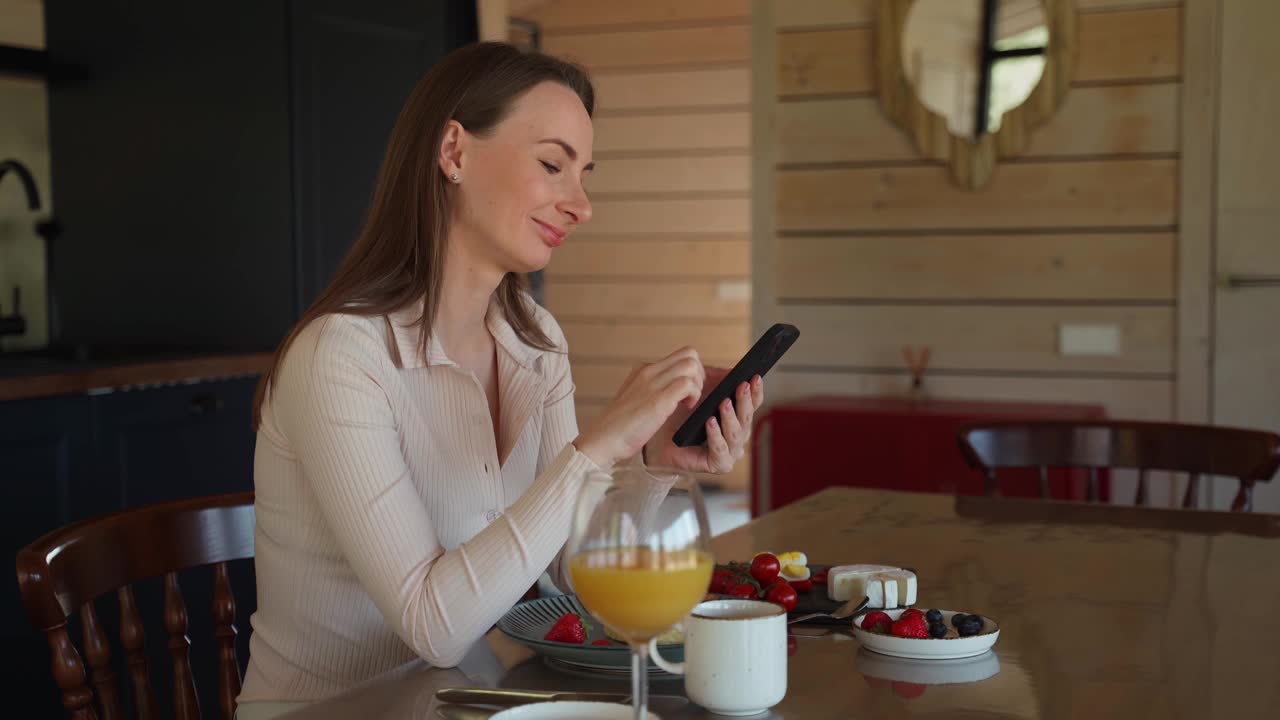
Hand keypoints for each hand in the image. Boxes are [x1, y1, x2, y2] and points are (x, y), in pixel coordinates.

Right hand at [573, 347, 704, 467]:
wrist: (602, 439)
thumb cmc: (619, 427)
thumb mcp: (635, 400)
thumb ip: (651, 391)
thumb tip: (671, 392)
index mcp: (643, 370)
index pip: (679, 355)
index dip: (690, 372)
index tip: (686, 391)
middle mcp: (648, 372)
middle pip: (689, 354)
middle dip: (699, 374)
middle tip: (692, 395)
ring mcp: (652, 384)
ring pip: (691, 365)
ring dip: (697, 385)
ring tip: (688, 402)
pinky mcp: (658, 400)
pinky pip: (687, 384)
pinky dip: (693, 396)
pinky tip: (684, 408)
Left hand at [644, 368, 764, 474]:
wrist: (658, 438)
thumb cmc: (680, 416)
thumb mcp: (699, 393)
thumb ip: (716, 382)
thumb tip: (732, 370)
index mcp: (737, 418)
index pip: (753, 404)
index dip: (755, 391)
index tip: (754, 377)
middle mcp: (738, 435)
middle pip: (747, 418)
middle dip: (745, 402)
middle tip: (741, 387)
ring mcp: (730, 451)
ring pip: (736, 435)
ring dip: (731, 418)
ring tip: (724, 403)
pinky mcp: (718, 464)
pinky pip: (720, 450)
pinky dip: (716, 436)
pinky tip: (710, 422)